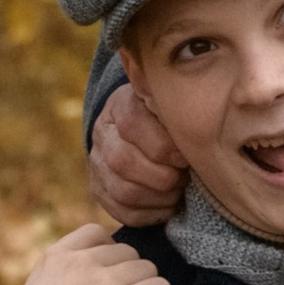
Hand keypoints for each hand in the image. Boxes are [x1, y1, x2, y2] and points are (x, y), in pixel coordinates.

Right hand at [89, 80, 186, 222]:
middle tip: (184, 177)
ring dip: (159, 196)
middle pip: (123, 162)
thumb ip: (170, 95)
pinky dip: (151, 213)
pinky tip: (168, 204)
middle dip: (161, 176)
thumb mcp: (167, 100)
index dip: (161, 145)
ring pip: (123, 191)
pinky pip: (123, 212)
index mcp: (119, 107)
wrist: (143, 134)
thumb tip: (169, 71)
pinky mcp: (101, 192)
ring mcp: (98, 166)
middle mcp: (102, 135)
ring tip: (179, 190)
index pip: (132, 125)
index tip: (185, 157)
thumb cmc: (166, 116)